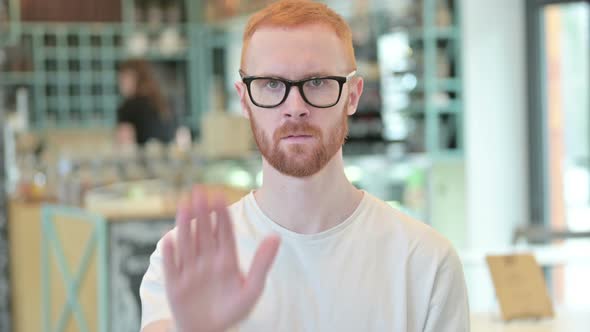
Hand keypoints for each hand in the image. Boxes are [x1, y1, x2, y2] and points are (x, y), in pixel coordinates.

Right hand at [162, 187, 280, 331]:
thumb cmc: (234, 310)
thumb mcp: (253, 288)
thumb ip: (262, 263)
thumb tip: (276, 237)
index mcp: (226, 259)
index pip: (224, 232)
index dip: (222, 214)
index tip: (220, 196)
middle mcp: (207, 260)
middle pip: (204, 232)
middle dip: (202, 212)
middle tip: (199, 191)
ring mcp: (190, 271)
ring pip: (187, 243)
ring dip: (184, 225)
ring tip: (185, 205)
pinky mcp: (175, 284)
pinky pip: (172, 267)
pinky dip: (170, 255)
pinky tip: (169, 240)